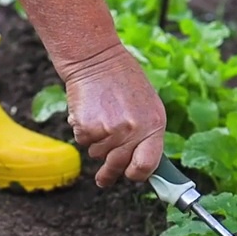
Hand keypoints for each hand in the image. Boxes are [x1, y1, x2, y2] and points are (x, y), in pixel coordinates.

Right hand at [63, 43, 166, 187]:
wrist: (95, 58)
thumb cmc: (122, 80)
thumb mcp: (147, 104)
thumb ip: (146, 133)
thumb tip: (141, 162)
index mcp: (154, 125)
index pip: (148, 164)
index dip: (137, 175)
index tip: (130, 176)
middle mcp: (134, 131)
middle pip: (118, 165)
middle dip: (109, 172)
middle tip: (104, 178)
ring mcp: (110, 131)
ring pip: (98, 154)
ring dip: (95, 144)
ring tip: (99, 119)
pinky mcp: (88, 128)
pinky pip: (83, 141)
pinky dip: (82, 131)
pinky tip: (88, 112)